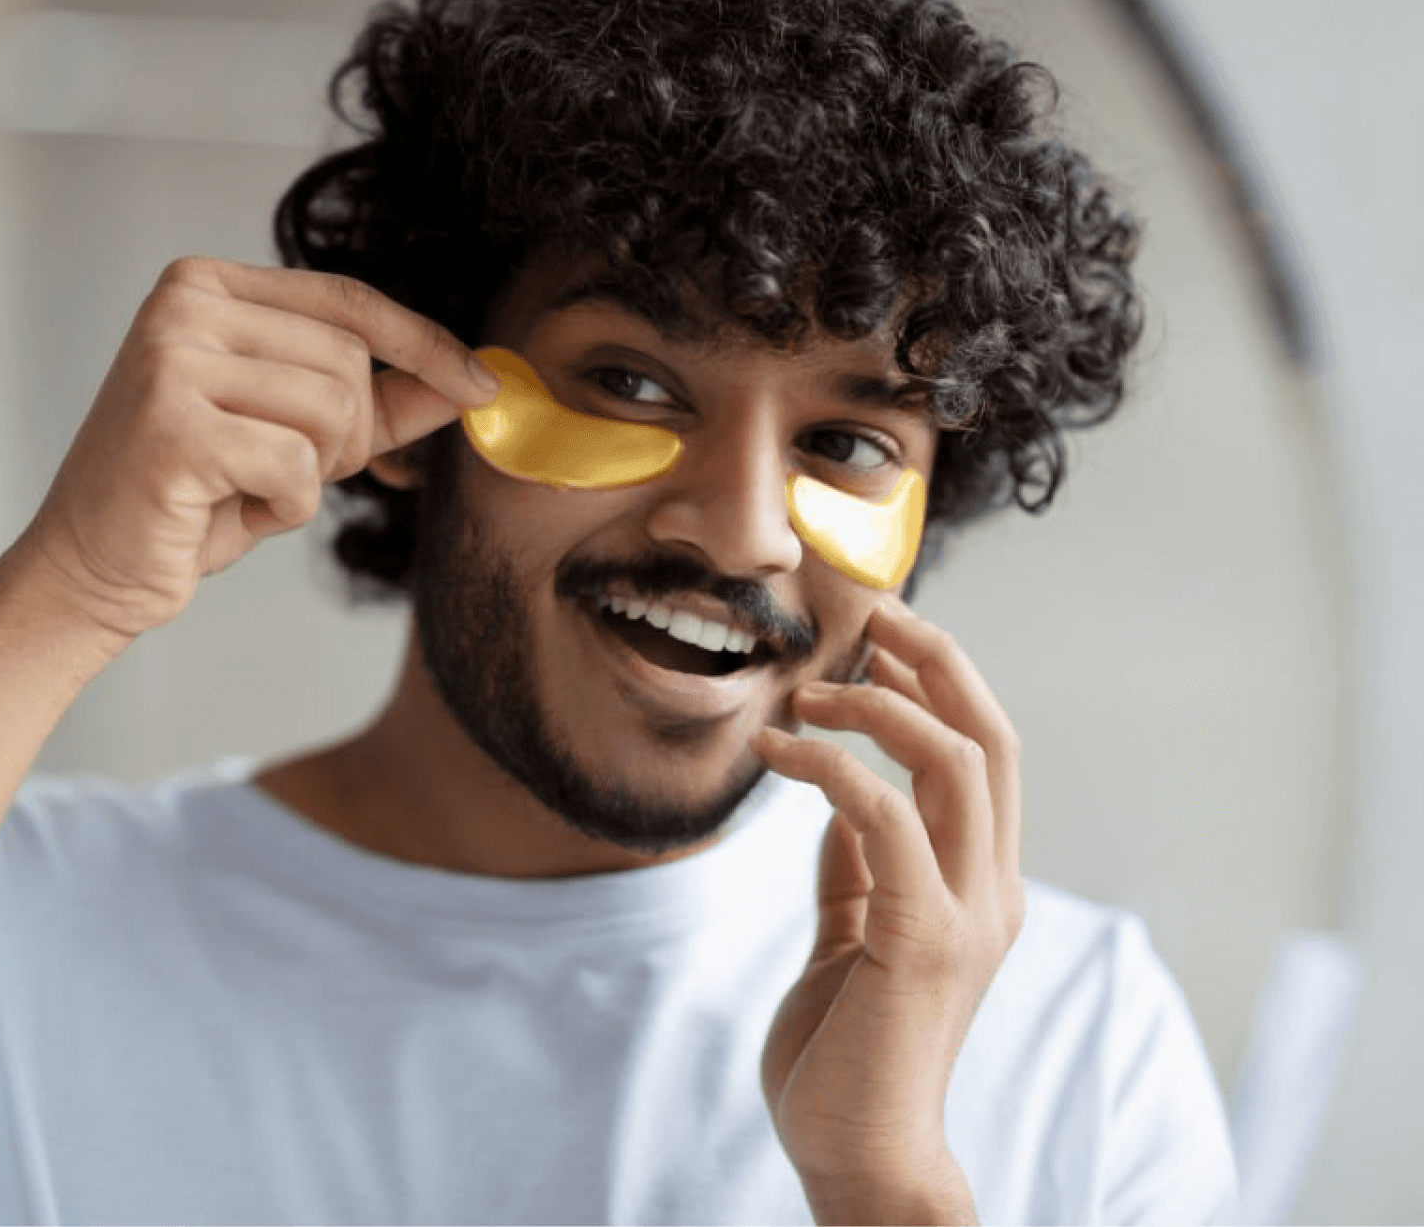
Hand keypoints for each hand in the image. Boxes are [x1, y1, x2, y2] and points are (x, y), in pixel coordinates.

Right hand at [10, 256, 497, 643]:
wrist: (92, 565)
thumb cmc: (191, 496)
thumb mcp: (294, 435)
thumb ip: (376, 402)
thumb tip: (469, 383)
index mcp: (205, 285)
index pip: (346, 299)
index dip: (423, 344)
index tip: (481, 383)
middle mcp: (181, 307)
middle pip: (347, 361)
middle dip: (346, 436)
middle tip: (287, 473)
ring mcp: (171, 362)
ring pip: (330, 411)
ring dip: (312, 475)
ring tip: (251, 489)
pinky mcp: (173, 428)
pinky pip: (296, 465)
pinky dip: (285, 507)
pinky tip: (230, 510)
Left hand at [750, 595, 1024, 1219]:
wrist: (859, 1152)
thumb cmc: (849, 1053)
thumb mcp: (855, 937)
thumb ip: (859, 872)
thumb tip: (843, 804)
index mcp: (980, 888)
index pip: (986, 755)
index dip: (942, 683)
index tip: (881, 640)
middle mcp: (992, 892)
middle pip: (990, 738)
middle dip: (935, 662)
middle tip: (871, 617)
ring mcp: (966, 916)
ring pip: (954, 762)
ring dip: (877, 707)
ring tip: (806, 695)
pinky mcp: (924, 941)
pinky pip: (885, 819)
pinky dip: (830, 769)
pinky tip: (777, 754)